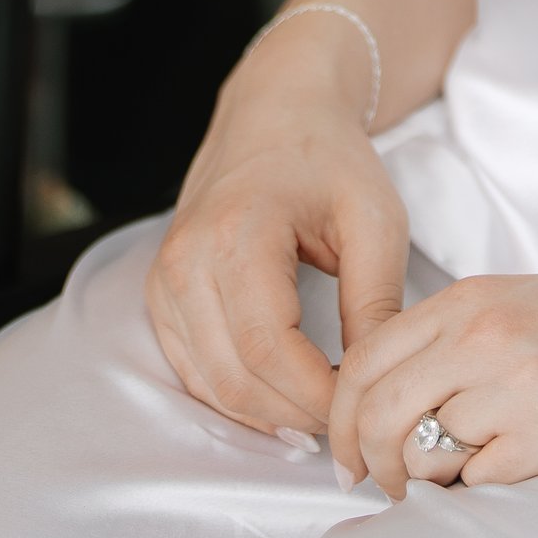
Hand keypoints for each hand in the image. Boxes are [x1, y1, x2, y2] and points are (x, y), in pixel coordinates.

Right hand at [146, 22, 408, 440]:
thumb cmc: (330, 158)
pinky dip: (236, 396)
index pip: (270, 351)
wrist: (277, 111)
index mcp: (238, 235)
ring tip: (324, 417)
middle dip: (295, 415)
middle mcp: (186, 260)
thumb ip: (376, 303)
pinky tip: (283, 401)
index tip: (364, 411)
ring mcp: (165, 279)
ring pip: (209, 383)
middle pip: (234, 376)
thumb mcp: (374, 220)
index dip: (318, 398)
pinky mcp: (161, 294)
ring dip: (265, 415)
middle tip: (350, 426)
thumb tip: (376, 383)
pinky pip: (192, 368)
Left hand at [327, 249, 537, 496]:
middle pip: (373, 412)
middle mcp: (485, 332)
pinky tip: (518, 469)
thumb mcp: (521, 304)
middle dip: (367, 465)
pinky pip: (480, 483)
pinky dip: (486, 488)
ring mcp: (520, 381)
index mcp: (471, 297)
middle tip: (387, 490)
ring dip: (433, 480)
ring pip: (422, 453)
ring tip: (469, 473)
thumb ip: (454, 341)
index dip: (338, 421)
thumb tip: (385, 408)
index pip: (361, 361)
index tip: (348, 458)